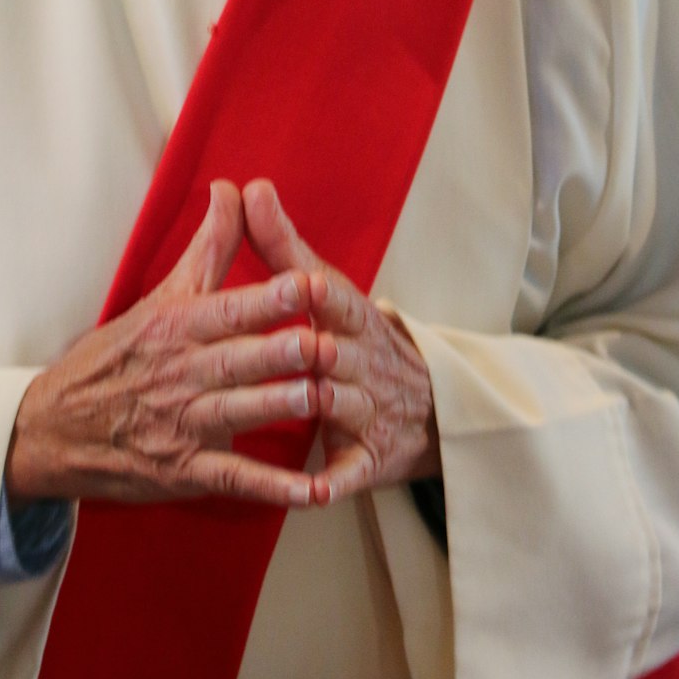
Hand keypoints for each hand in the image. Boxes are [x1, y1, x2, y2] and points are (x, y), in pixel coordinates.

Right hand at [5, 181, 318, 508]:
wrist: (53, 429)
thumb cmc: (117, 356)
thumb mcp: (161, 297)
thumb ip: (208, 247)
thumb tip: (232, 188)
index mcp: (177, 327)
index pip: (229, 308)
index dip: (269, 297)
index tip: (307, 282)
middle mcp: (180, 373)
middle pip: (238, 360)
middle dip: (281, 352)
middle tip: (324, 342)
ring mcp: (181, 425)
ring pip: (237, 413)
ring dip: (278, 407)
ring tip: (320, 399)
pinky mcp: (183, 472)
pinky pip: (234, 480)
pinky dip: (273, 489)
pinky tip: (312, 491)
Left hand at [243, 180, 440, 505]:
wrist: (429, 406)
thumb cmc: (357, 338)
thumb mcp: (327, 290)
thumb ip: (283, 244)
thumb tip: (250, 186)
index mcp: (351, 318)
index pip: (337, 298)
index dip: (321, 291)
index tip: (305, 279)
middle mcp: (363, 361)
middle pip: (338, 351)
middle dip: (318, 349)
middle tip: (302, 346)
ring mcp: (369, 411)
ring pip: (344, 404)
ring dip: (327, 403)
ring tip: (306, 400)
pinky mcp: (368, 459)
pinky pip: (351, 472)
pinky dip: (334, 481)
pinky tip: (313, 491)